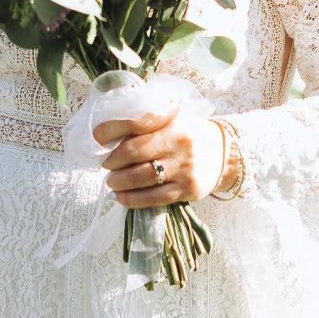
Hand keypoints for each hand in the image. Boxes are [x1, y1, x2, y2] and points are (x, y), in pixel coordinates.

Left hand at [95, 102, 225, 207]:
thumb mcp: (171, 117)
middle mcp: (180, 142)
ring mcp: (186, 167)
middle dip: (113, 161)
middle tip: (105, 165)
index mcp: (173, 119)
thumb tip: (105, 134)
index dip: (110, 130)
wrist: (222, 152)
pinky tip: (122, 198)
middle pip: (134, 152)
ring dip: (119, 182)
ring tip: (111, 182)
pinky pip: (155, 198)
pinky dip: (133, 200)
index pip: (136, 122)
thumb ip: (145, 120)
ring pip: (142, 177)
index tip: (96, 138)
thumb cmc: (186, 133)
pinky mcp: (189, 189)